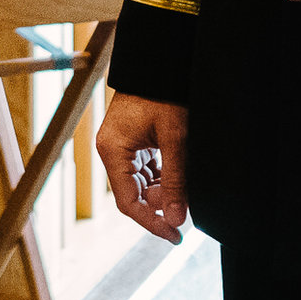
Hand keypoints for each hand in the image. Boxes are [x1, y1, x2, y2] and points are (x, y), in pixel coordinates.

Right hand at [94, 92, 191, 243]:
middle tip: (188, 203)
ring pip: (143, 183)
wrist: (159, 63)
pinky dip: (164, 175)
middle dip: (162, 202)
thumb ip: (175, 181)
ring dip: (165, 189)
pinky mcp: (133, 142)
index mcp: (112, 151)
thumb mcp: (174, 139)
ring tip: (186, 183)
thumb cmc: (163, 94)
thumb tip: (176, 219)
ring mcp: (121, 147)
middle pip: (135, 194)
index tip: (175, 236)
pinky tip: (179, 171)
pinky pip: (147, 169)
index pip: (129, 202)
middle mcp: (112, 152)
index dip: (152, 223)